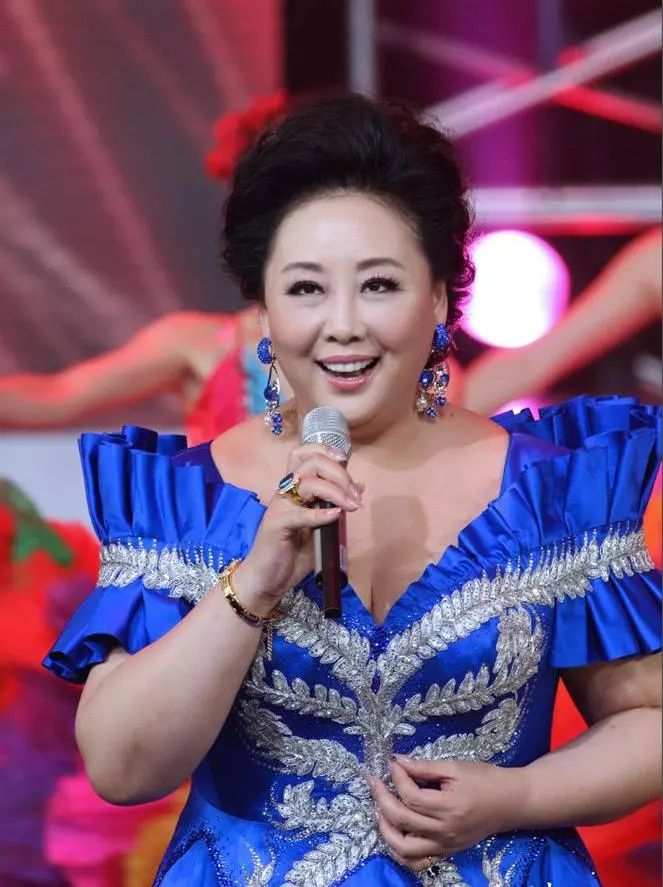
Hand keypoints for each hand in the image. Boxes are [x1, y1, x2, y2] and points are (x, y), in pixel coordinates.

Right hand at [233, 443, 362, 611]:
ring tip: (351, 506)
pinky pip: (300, 514)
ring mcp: (280, 506)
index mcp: (294, 488)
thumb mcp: (320, 525)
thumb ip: (336, 505)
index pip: (305, 454)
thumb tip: (359, 487)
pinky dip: (320, 514)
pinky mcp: (276, 524)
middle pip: (311, 463)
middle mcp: (286, 492)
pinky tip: (334, 516)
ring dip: (335, 491)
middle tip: (354, 494)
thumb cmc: (292, 552)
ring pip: (308, 483)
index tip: (345, 460)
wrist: (267, 578)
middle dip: (338, 473)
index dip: (326, 450)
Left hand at [368, 756, 526, 870]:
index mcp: (449, 807)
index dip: (397, 776)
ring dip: (385, 829)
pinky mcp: (447, 852)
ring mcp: (445, 846)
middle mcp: (445, 831)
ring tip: (377, 808)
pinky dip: (401, 851)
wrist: (511, 802)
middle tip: (374, 780)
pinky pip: (418, 861)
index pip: (411, 796)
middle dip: (381, 798)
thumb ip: (425, 767)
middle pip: (402, 820)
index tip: (391, 762)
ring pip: (404, 848)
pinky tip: (393, 832)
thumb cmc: (485, 779)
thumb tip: (398, 761)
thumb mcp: (456, 767)